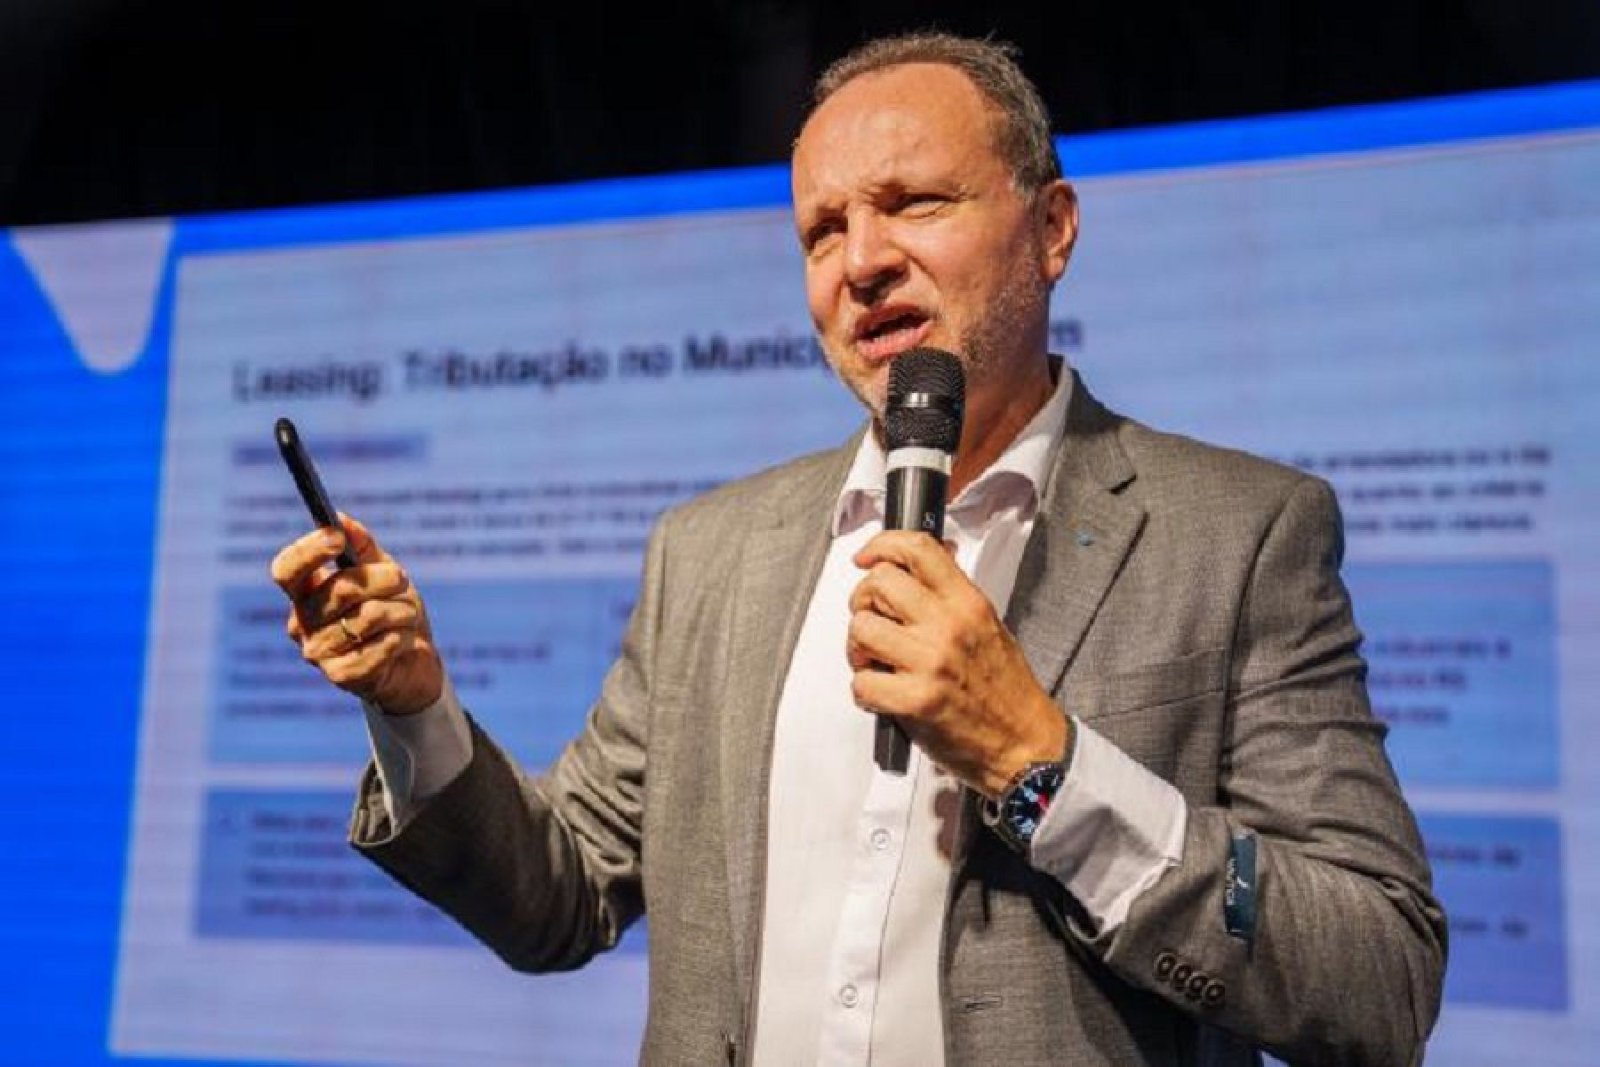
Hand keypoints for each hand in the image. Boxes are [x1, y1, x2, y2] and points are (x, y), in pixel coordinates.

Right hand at [269, 513, 442, 714]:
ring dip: (399, 610)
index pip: (287, 570)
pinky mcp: (341, 676)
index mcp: (305, 593)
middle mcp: (302, 623)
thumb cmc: (393, 613)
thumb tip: (341, 520)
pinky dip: (401, 637)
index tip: (337, 537)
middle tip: (401, 578)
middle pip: (338, 590)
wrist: (414, 665)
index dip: (308, 552)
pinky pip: (378, 646)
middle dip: (380, 579)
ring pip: (366, 617)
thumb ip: (363, 547)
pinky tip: (403, 640)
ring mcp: (318, 652)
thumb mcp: (383, 573)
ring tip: (407, 615)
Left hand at [848, 530, 1067, 796]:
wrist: (1025, 744)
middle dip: (864, 602)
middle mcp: (948, 626)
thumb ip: (950, 595)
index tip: (867, 557)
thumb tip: (915, 566)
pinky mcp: (915, 701)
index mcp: (967, 603)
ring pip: (860, 629)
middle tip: (874, 621)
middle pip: (878, 583)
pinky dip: (865, 691)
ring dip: (859, 648)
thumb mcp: (986, 625)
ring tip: (877, 662)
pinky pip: (861, 683)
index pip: (917, 549)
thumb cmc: (1005, 690)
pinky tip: (885, 695)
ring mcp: (930, 662)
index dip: (881, 545)